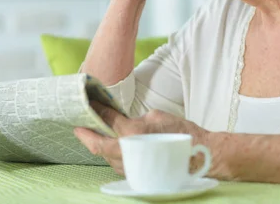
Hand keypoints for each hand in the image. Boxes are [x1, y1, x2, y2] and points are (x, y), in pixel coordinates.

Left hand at [74, 101, 209, 175]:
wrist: (201, 157)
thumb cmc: (183, 134)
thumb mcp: (157, 116)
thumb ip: (134, 118)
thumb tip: (122, 120)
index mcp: (133, 135)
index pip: (107, 120)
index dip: (96, 110)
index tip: (87, 103)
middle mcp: (128, 154)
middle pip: (97, 145)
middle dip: (86, 134)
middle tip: (78, 125)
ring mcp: (132, 168)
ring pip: (106, 156)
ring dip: (97, 145)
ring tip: (91, 134)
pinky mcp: (137, 175)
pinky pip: (117, 164)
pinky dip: (110, 154)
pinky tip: (110, 146)